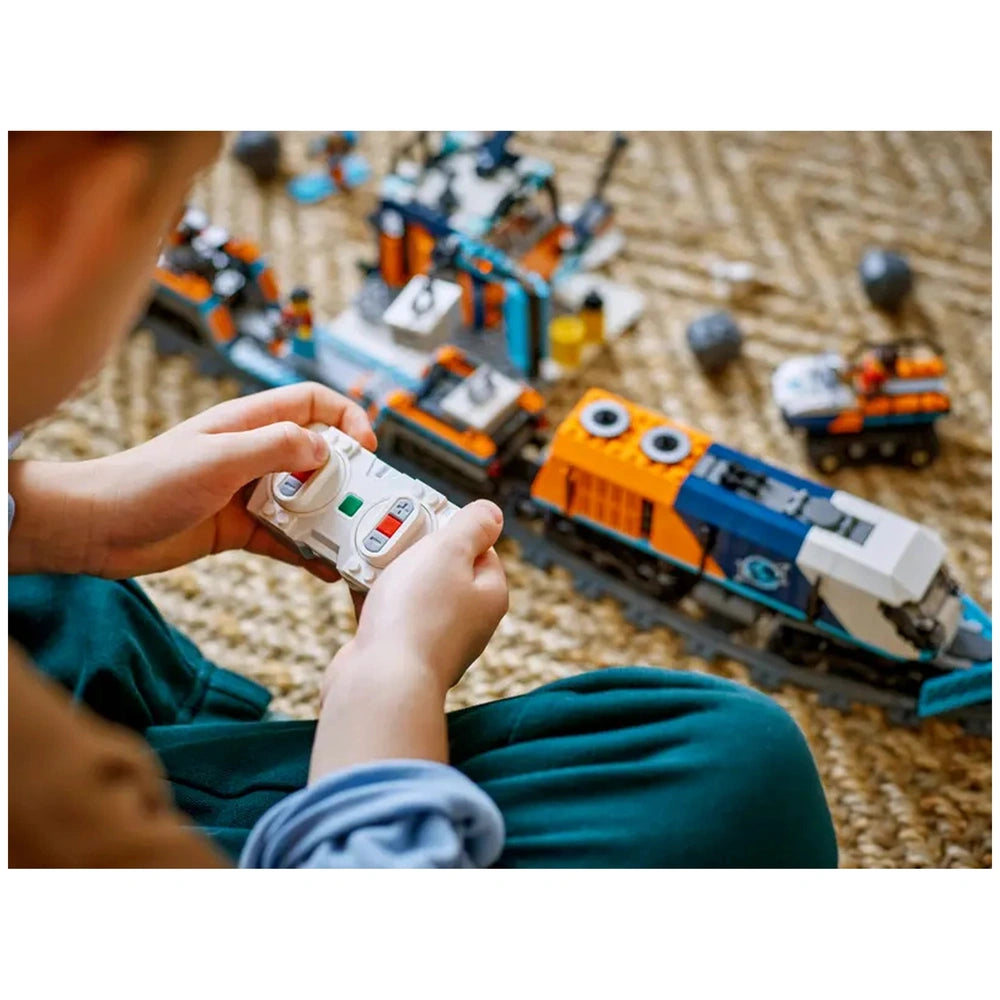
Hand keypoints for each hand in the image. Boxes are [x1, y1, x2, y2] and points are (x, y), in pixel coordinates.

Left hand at [8, 382, 376, 579]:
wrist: (98, 528)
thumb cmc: (149, 482)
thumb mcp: (220, 458)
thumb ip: (276, 447)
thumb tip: (324, 450)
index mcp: (249, 423)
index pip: (312, 404)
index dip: (346, 418)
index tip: (367, 448)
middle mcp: (254, 454)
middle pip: (317, 456)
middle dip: (346, 478)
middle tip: (366, 504)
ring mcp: (248, 492)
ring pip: (305, 500)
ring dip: (330, 519)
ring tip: (352, 542)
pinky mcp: (239, 528)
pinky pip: (285, 537)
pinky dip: (307, 551)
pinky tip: (325, 567)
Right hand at [310, 499, 507, 777]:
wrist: (379, 681)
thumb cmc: (418, 616)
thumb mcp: (449, 552)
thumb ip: (472, 526)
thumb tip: (493, 514)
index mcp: (489, 595)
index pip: (482, 549)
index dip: (453, 529)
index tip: (426, 515)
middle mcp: (466, 620)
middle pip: (443, 569)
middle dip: (415, 548)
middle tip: (392, 534)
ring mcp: (432, 638)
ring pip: (411, 590)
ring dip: (388, 571)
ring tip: (367, 553)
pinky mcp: (399, 651)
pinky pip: (387, 613)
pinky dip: (371, 596)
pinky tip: (353, 580)